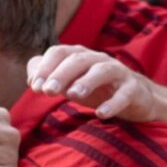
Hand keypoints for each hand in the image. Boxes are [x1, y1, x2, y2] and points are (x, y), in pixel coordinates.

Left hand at [25, 45, 162, 121]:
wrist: (135, 98)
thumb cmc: (96, 88)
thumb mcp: (70, 82)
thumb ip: (48, 76)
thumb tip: (31, 79)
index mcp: (80, 56)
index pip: (59, 52)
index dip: (45, 67)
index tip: (34, 87)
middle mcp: (98, 59)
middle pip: (78, 60)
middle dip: (61, 74)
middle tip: (47, 91)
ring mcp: (118, 73)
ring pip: (102, 71)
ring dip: (86, 81)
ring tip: (72, 95)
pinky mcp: (133, 89)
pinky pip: (124, 94)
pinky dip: (113, 103)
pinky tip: (101, 113)